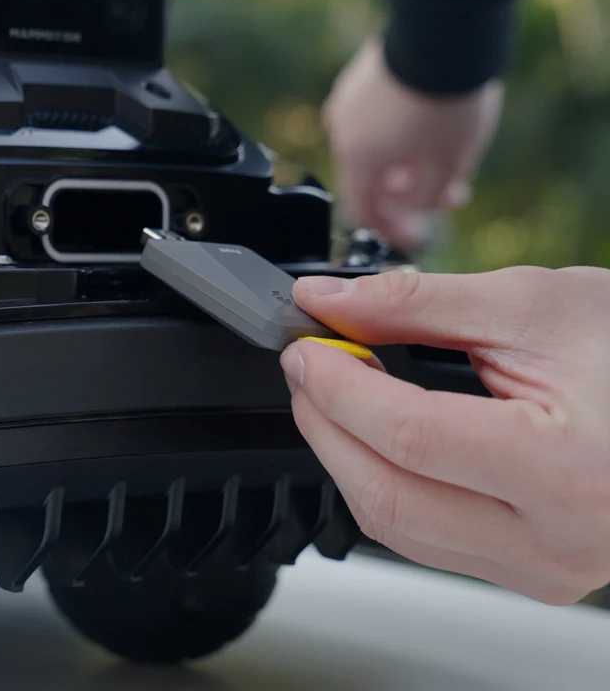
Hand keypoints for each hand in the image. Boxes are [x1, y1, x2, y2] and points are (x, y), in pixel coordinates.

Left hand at [280, 267, 609, 604]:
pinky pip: (424, 537)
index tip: (305, 346)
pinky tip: (375, 436)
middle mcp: (554, 539)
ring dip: (346, 456)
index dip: (337, 386)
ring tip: (334, 395)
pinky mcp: (528, 569)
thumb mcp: (527, 305)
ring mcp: (540, 566)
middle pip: (387, 495)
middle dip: (326, 424)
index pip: (407, 436)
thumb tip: (330, 301)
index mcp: (565, 469)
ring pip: (396, 527)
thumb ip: (414, 304)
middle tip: (308, 368)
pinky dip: (383, 482)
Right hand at [322, 38, 504, 250]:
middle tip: (447, 193)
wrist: (443, 28)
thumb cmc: (446, 102)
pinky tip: (431, 122)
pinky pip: (375, 117)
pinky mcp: (360, 74)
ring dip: (406, 161)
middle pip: (370, 179)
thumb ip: (427, 200)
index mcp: (356, 160)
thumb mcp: (448, 165)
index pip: (360, 214)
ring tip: (447, 154)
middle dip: (410, 193)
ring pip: (374, 146)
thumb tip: (413, 210)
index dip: (389, 230)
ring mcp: (346, 99)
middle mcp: (341, 131)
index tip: (415, 232)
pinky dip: (398, 131)